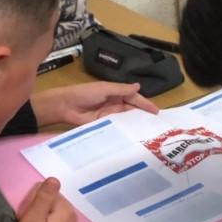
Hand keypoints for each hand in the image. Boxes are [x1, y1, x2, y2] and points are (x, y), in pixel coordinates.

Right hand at [8, 178, 76, 221]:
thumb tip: (54, 178)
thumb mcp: (33, 219)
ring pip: (45, 211)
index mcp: (65, 210)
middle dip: (32, 209)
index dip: (30, 201)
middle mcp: (71, 216)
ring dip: (33, 218)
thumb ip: (43, 197)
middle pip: (47, 200)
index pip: (45, 190)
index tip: (24, 216)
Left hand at [30, 82, 158, 126]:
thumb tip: (139, 86)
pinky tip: (134, 135)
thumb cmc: (84, 93)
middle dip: (143, 115)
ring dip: (136, 123)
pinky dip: (125, 130)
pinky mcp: (104, 125)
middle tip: (156, 124)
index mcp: (115, 93)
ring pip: (126, 119)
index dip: (145, 104)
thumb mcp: (105, 89)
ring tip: (148, 131)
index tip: (156, 111)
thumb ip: (122, 89)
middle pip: (132, 109)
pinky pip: (117, 127)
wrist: (65, 106)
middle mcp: (114, 104)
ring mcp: (109, 115)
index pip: (134, 98)